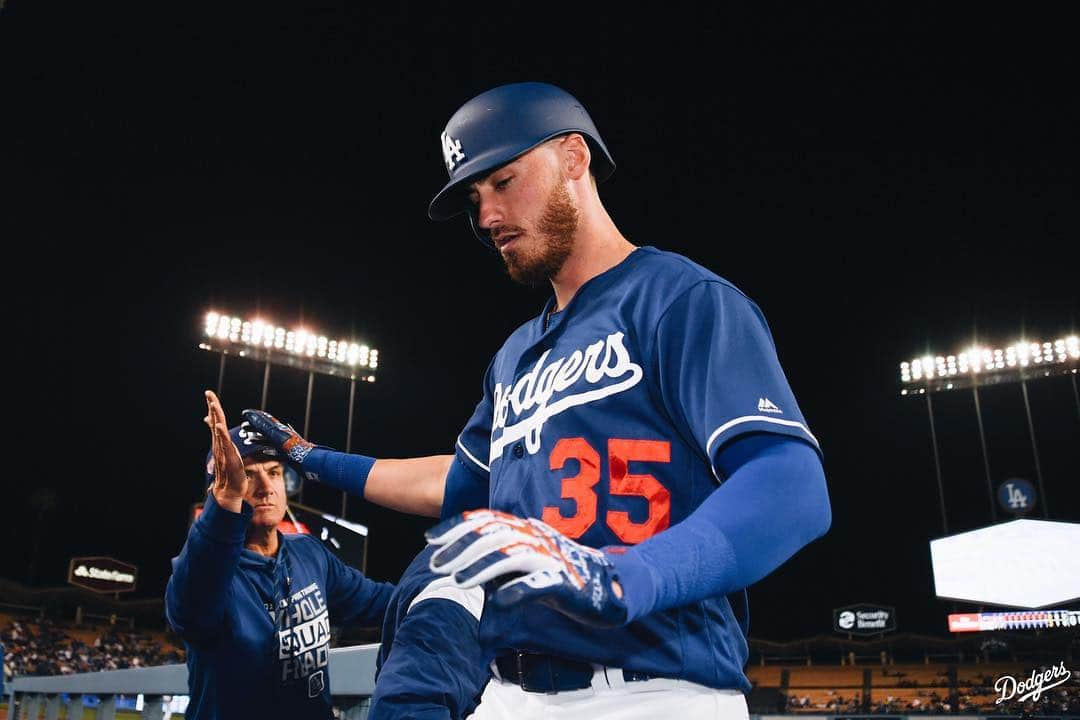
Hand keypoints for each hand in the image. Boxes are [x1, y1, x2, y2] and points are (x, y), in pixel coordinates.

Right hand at [204, 390, 246, 510]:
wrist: (230, 490)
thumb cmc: (230, 471)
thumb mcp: (227, 453)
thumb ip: (223, 443)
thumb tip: (218, 435)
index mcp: (220, 441)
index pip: (216, 420)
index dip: (213, 407)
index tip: (209, 393)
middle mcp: (219, 443)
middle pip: (215, 421)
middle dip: (212, 406)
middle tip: (208, 392)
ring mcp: (223, 450)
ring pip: (219, 430)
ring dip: (215, 416)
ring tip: (212, 404)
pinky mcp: (229, 457)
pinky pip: (224, 444)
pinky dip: (220, 434)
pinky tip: (218, 426)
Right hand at [241, 409, 314, 463]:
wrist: (310, 462)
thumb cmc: (295, 450)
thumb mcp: (278, 437)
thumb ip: (266, 426)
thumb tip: (253, 415)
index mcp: (280, 430)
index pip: (265, 419)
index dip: (254, 416)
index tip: (245, 413)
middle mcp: (283, 435)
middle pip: (266, 429)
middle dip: (254, 428)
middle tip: (242, 429)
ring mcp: (286, 445)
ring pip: (269, 439)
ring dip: (258, 439)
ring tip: (247, 440)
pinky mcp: (288, 454)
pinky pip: (275, 450)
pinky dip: (267, 449)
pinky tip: (263, 452)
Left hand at [425, 510, 628, 627]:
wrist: (613, 586)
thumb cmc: (564, 575)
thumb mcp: (526, 564)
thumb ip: (499, 562)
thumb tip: (464, 566)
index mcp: (527, 529)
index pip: (487, 520)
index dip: (457, 526)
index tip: (429, 539)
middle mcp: (537, 537)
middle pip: (494, 535)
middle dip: (461, 548)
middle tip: (435, 564)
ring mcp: (553, 557)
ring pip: (512, 555)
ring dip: (481, 567)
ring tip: (456, 580)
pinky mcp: (567, 581)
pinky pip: (539, 584)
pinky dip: (518, 590)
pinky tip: (498, 600)